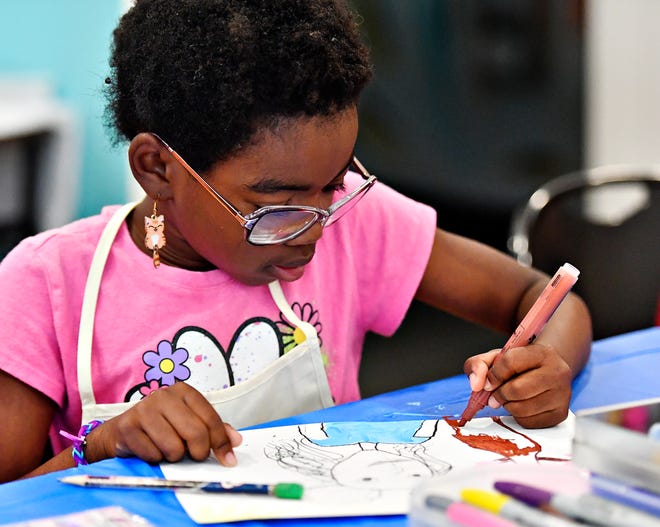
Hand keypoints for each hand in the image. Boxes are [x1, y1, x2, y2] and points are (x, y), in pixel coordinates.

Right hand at [87, 382, 241, 465]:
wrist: (121, 431)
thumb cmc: (160, 426)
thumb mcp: (188, 422)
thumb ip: (213, 429)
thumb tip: (236, 441)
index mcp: (184, 391)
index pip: (211, 418)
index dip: (221, 442)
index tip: (228, 460)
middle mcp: (164, 396)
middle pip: (195, 433)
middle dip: (199, 452)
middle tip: (195, 457)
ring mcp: (144, 409)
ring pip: (174, 447)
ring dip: (174, 457)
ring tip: (168, 449)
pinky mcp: (128, 427)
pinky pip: (153, 455)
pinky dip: (155, 459)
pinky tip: (151, 449)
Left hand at [463, 343, 572, 427]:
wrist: (545, 371)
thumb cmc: (519, 365)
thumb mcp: (497, 357)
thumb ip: (478, 364)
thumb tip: (476, 384)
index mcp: (542, 352)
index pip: (510, 362)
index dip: (493, 375)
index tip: (489, 382)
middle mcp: (557, 372)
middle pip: (517, 389)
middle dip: (499, 394)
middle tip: (495, 395)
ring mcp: (562, 394)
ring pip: (522, 408)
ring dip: (508, 406)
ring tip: (510, 398)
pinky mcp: (560, 414)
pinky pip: (529, 422)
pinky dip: (518, 416)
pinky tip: (521, 406)